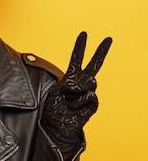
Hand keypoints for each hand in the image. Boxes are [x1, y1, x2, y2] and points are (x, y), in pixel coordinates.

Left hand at [42, 32, 111, 152]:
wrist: (57, 126)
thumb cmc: (53, 109)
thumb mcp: (55, 91)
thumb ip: (68, 83)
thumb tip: (85, 83)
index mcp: (70, 78)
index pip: (76, 59)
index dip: (80, 47)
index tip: (84, 34)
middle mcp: (81, 84)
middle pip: (94, 65)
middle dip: (101, 51)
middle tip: (108, 39)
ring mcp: (89, 93)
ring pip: (89, 83)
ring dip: (76, 92)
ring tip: (68, 102)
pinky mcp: (93, 103)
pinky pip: (89, 96)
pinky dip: (78, 102)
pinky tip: (74, 109)